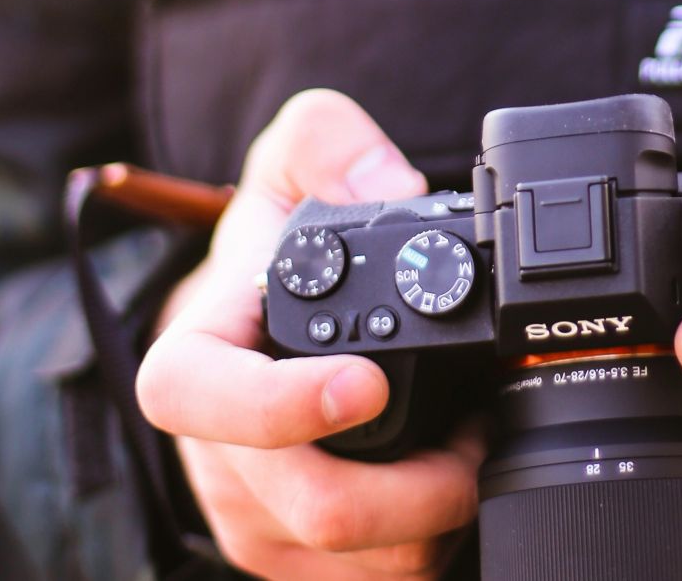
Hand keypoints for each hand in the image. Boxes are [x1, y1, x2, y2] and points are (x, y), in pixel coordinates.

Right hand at [137, 90, 483, 579]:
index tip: (367, 384)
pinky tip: (458, 485)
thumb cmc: (270, 253)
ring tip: (477, 446)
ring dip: (439, 516)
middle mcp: (220, 455)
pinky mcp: (300, 559)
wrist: (255, 323)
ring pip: (358, 561)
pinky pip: (376, 580)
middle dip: (421, 484)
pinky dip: (433, 543)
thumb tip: (390, 189)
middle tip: (483, 430)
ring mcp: (259, 518)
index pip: (198, 398)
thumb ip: (328, 144)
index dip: (278, 405)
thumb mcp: (289, 165)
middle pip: (312, 506)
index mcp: (199, 360)